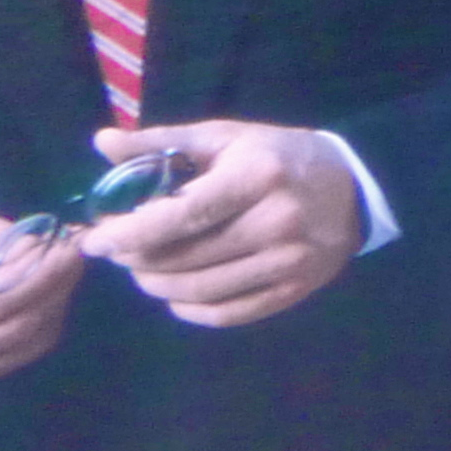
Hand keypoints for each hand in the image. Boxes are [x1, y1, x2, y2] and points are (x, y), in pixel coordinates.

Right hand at [0, 189, 84, 381]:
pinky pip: (23, 350)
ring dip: (55, 301)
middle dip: (54, 285)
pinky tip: (47, 287)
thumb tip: (36, 249)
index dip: (39, 275)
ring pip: (26, 342)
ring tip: (63, 262)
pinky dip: (44, 318)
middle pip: (14, 326)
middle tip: (75, 248)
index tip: (68, 243)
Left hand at [81, 122, 365, 328]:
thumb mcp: (225, 137)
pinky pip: (229, 313)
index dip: (130, 232)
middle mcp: (276, 221)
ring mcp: (289, 261)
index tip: (95, 241)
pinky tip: (176, 295)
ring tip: (143, 273)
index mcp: (255, 176)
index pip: (180, 214)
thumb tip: (102, 142)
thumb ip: (163, 142)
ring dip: (158, 286)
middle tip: (118, 253)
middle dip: (137, 260)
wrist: (355, 188)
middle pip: (185, 257)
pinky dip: (191, 309)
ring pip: (201, 289)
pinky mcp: (295, 289)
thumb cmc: (278, 156)